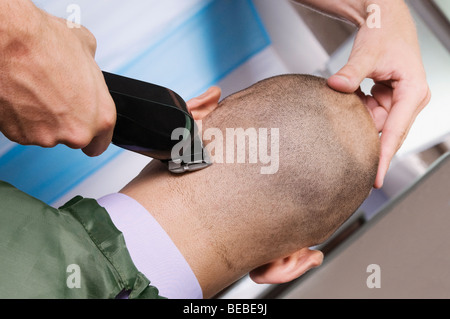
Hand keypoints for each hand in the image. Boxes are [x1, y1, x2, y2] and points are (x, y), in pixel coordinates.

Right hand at [0, 1, 115, 156]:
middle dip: (67, 121)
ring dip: (44, 119)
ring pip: (48, 134)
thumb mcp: (87, 49)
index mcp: (101, 116)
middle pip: (74, 137)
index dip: (94, 135)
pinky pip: (25, 131)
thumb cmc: (45, 44)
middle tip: (57, 96)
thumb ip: (93, 73)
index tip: (87, 128)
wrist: (7, 41)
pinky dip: (23, 118)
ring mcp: (47, 136)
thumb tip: (88, 71)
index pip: (101, 142)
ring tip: (37, 91)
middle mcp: (77, 132)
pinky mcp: (20, 135)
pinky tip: (23, 95)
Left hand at [327, 0, 430, 187]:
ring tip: (350, 104)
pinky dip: (358, 109)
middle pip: (386, 133)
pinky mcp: (390, 99)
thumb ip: (352, 72)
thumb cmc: (384, 32)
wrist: (385, 20)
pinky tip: (353, 98)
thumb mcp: (366, 52)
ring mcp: (400, 101)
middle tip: (345, 153)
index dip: (382, 158)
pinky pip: (371, 114)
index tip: (373, 179)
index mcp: (413, 92)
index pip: (395, 132)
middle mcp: (411, 100)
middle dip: (365, 140)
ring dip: (358, 119)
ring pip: (375, 124)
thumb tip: (335, 87)